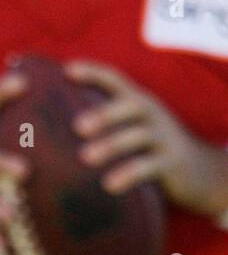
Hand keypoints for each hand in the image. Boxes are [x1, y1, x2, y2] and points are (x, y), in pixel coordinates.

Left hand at [69, 61, 227, 218]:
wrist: (201, 171)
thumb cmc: (151, 146)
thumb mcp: (132, 126)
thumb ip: (104, 120)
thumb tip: (54, 123)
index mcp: (136, 101)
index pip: (115, 79)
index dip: (93, 72)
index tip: (67, 69)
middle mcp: (151, 114)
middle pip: (128, 106)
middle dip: (103, 115)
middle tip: (77, 127)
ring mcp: (163, 137)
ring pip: (137, 137)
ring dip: (110, 146)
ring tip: (85, 158)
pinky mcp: (172, 162)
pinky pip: (149, 166)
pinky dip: (128, 175)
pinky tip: (109, 185)